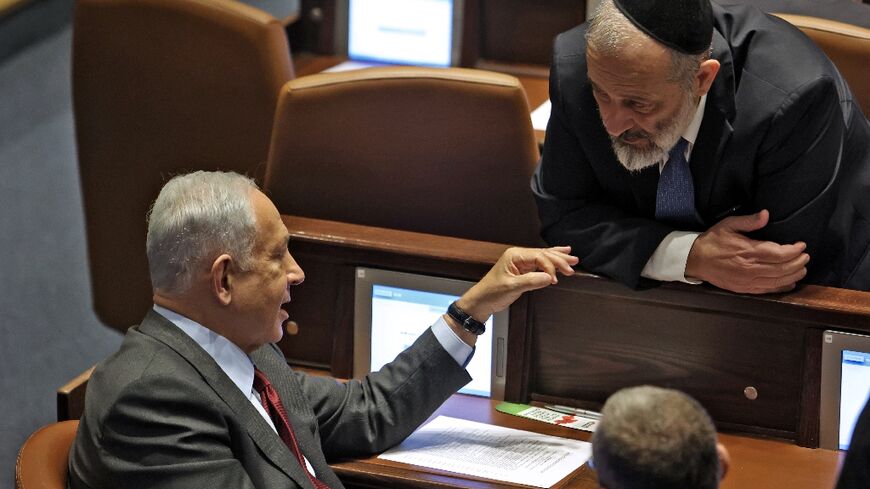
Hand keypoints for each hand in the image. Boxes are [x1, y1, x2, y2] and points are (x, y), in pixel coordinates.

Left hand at [457, 246, 577, 321]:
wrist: (481, 301)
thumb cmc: (491, 293)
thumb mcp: (511, 288)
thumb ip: (531, 281)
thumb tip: (549, 278)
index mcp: (514, 255)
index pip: (538, 257)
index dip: (550, 267)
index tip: (555, 279)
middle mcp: (518, 255)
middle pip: (543, 254)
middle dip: (559, 259)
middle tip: (572, 266)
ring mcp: (521, 262)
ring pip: (544, 257)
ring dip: (558, 258)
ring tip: (573, 258)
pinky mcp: (523, 269)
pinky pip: (540, 263)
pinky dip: (551, 262)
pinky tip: (560, 255)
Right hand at [685, 210, 808, 293]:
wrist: (696, 260)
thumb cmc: (713, 241)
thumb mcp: (728, 225)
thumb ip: (749, 221)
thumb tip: (766, 214)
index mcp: (748, 251)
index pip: (780, 254)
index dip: (794, 250)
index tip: (802, 245)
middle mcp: (751, 268)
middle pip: (783, 268)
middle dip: (798, 262)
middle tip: (806, 256)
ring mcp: (748, 280)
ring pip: (778, 280)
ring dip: (794, 275)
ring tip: (802, 268)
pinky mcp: (745, 288)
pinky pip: (769, 290)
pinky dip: (782, 287)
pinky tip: (790, 282)